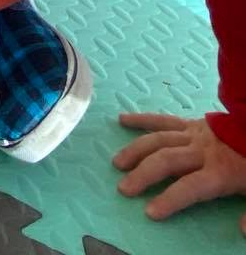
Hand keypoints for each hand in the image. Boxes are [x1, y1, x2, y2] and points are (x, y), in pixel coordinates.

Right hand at [114, 113, 245, 231]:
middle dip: (144, 174)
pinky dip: (142, 119)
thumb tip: (241, 231)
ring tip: (118, 163)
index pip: (190, 186)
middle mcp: (201, 150)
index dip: (170, 199)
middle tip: (124, 188)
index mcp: (219, 171)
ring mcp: (194, 134)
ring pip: (160, 139)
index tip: (150, 212)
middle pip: (167, 160)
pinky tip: (122, 120)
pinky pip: (164, 120)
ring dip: (137, 150)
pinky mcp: (191, 123)